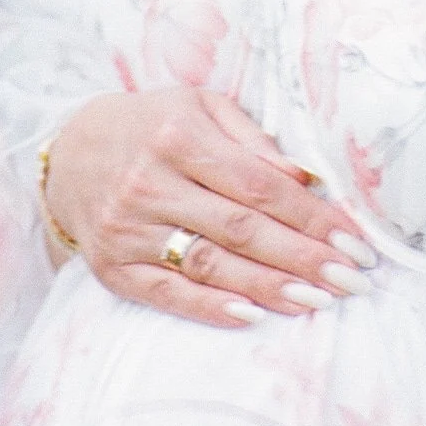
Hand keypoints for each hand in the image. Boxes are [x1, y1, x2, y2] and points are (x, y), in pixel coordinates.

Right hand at [43, 87, 375, 329]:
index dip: (311, 216)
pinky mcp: (111, 267)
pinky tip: (254, 316)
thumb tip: (307, 178)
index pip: (259, 185)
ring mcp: (126, 229)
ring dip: (269, 287)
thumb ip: (254, 140)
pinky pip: (167, 294)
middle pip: (241, 229)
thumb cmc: (154, 125)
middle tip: (353, 280)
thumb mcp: (201, 108)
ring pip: (210, 265)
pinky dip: (211, 309)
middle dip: (304, 258)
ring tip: (319, 302)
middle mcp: (149, 183)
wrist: (71, 152)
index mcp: (178, 136)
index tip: (354, 241)